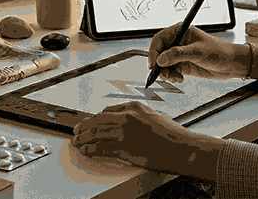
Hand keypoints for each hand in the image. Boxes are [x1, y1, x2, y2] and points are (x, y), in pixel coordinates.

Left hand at [72, 101, 219, 174]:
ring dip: (84, 138)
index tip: (90, 122)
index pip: (108, 110)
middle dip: (85, 126)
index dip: (95, 118)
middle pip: (98, 121)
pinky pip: (101, 148)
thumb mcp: (154, 116)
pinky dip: (90, 149)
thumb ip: (137, 116)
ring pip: (96, 133)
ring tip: (77, 141)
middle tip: (77, 130)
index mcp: (134, 107)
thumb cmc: (172, 134)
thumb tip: (124, 120)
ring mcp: (124, 132)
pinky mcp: (124, 147)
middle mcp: (127, 117)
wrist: (181, 147)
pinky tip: (86, 150)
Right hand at [149, 25, 247, 82]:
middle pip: (159, 52)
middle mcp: (178, 42)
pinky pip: (171, 71)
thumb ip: (178, 54)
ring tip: (174, 78)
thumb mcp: (198, 52)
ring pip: (164, 64)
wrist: (231, 64)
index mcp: (181, 32)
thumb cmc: (219, 51)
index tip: (154, 64)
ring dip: (166, 73)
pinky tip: (179, 79)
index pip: (160, 39)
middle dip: (159, 65)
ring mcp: (180, 54)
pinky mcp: (183, 64)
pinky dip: (172, 76)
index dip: (154, 51)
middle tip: (163, 75)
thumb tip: (161, 59)